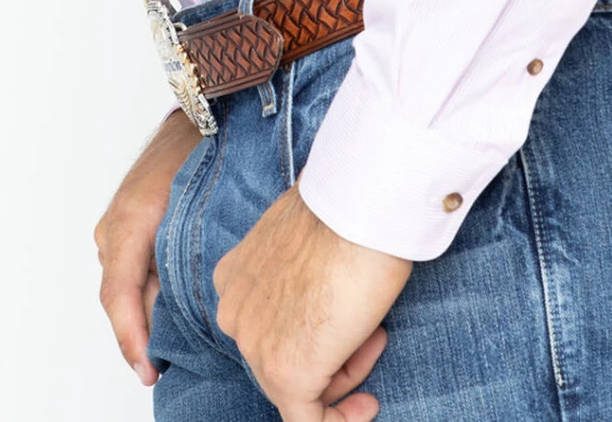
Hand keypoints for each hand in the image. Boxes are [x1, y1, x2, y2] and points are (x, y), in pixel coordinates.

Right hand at [94, 109, 203, 385]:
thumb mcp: (198, 210)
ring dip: (151, 309)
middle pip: (123, 296)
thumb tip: (192, 310)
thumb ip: (186, 260)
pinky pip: (134, 266)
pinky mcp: (127, 221)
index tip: (148, 371)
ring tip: (181, 338)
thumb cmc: (205, 153)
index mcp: (129, 221)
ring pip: (129, 283)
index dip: (132, 338)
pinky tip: (178, 302)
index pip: (119, 295)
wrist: (205, 112)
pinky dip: (152, 287)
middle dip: (146, 331)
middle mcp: (114, 225)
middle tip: (171, 363)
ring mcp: (117, 222)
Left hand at [212, 181, 412, 420]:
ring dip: (346, 372)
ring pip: (300, 387)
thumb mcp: (307, 241)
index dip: (316, 328)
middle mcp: (234, 313)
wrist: (359, 211)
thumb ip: (299, 273)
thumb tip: (323, 293)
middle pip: (285, 356)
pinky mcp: (286, 376)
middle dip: (333, 351)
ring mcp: (256, 347)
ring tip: (377, 337)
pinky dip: (340, 421)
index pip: (272, 324)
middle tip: (373, 332)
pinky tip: (367, 405)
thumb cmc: (345, 214)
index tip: (348, 322)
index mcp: (235, 277)